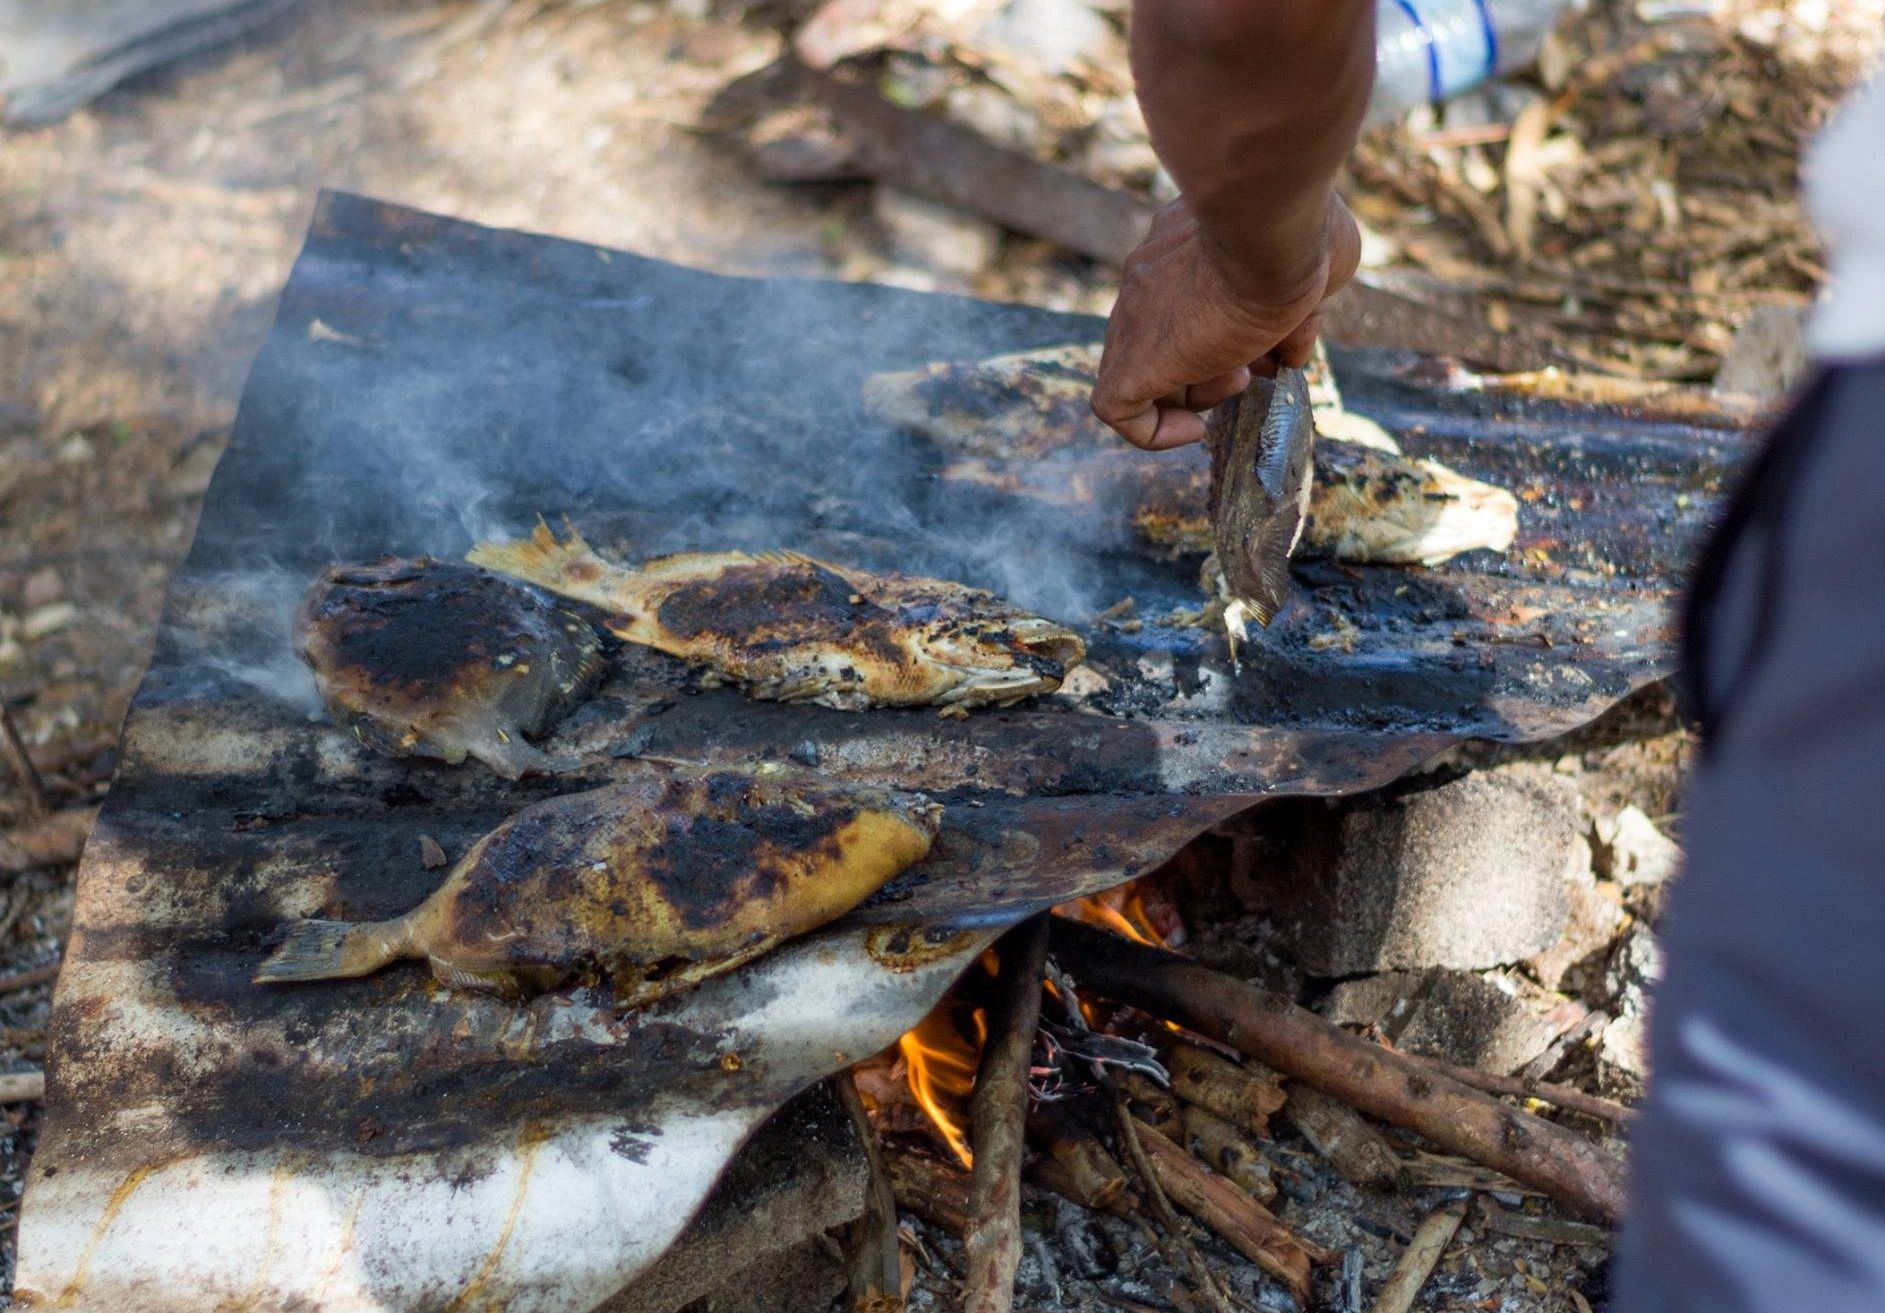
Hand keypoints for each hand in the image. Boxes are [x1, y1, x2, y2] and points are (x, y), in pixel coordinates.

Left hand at [1091, 193, 1360, 449]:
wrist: (1269, 230)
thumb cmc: (1304, 236)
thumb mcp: (1318, 270)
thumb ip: (1301, 307)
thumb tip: (1292, 350)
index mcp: (1188, 245)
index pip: (1189, 297)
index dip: (1224, 330)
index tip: (1259, 339)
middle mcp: (1153, 274)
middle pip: (1165, 335)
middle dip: (1212, 362)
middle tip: (1252, 363)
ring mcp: (1135, 314)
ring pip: (1141, 368)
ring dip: (1194, 391)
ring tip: (1237, 378)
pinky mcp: (1134, 358)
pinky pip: (1115, 407)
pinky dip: (1151, 430)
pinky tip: (1195, 429)